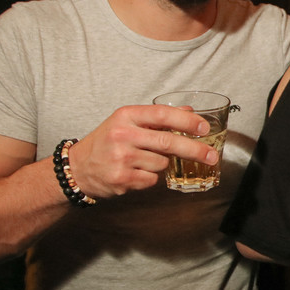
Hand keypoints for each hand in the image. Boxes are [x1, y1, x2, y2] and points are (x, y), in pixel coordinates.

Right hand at [64, 105, 218, 199]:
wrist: (77, 168)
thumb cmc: (107, 142)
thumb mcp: (128, 121)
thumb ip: (157, 117)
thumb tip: (190, 111)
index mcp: (126, 115)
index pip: (162, 114)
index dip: (187, 121)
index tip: (204, 128)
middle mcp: (122, 135)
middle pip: (168, 143)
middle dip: (195, 150)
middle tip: (212, 156)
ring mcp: (121, 158)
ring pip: (162, 163)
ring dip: (161, 164)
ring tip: (141, 160)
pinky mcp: (121, 179)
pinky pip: (151, 179)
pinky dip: (149, 177)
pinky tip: (134, 172)